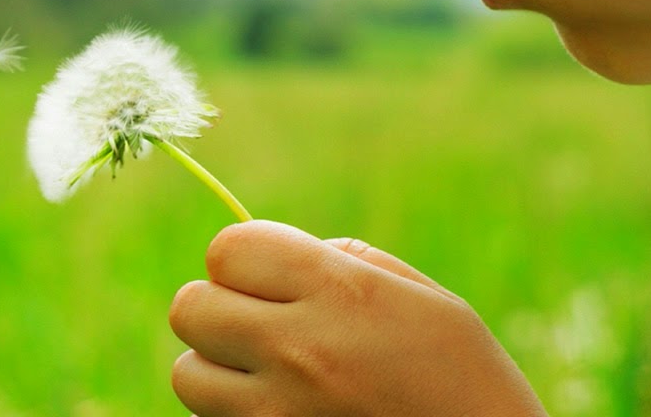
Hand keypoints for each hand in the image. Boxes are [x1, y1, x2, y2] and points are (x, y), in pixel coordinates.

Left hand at [168, 220, 547, 415]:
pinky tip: (282, 413)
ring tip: (268, 377)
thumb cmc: (463, 377)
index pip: (226, 249)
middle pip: (190, 308)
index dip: (240, 259)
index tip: (263, 276)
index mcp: (338, 292)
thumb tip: (272, 259)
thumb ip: (340, 263)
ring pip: (187, 375)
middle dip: (217, 310)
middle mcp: (298, 349)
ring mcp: (278, 413)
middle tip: (257, 325)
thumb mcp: (419, 297)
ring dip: (216, 371)